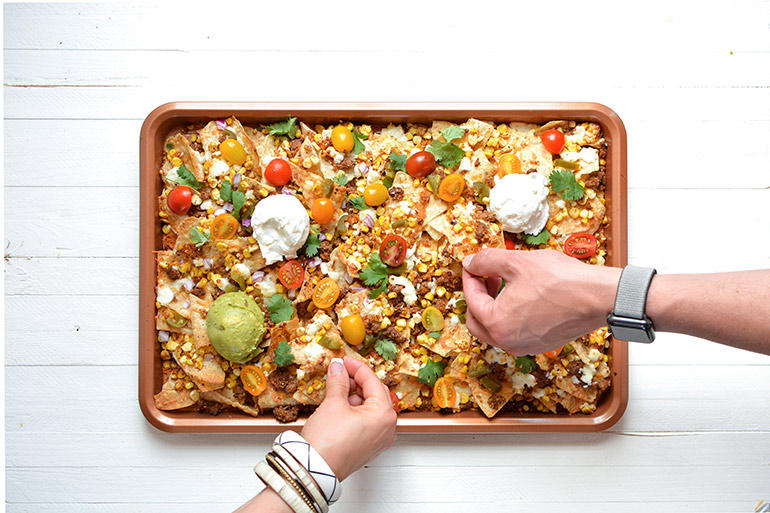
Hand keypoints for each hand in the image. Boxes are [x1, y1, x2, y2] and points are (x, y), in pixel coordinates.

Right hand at [301, 357, 396, 480]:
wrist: (314, 471)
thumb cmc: (326, 443)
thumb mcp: (333, 404)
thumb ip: (339, 381)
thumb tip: (338, 368)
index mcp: (384, 415)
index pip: (373, 381)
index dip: (356, 367)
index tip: (344, 360)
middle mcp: (387, 428)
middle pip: (375, 394)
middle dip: (356, 381)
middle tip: (340, 373)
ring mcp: (379, 440)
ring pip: (370, 408)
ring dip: (355, 396)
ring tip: (336, 390)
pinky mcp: (369, 447)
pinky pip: (367, 422)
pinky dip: (355, 411)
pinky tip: (340, 406)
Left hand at [462, 248, 620, 354]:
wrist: (598, 296)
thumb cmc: (560, 280)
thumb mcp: (516, 262)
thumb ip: (486, 261)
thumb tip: (471, 262)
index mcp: (496, 324)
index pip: (471, 300)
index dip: (470, 278)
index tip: (473, 265)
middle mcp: (508, 342)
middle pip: (477, 321)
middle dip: (478, 297)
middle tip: (487, 277)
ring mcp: (526, 347)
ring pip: (496, 329)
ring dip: (494, 306)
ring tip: (505, 283)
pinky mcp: (541, 345)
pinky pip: (516, 333)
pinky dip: (511, 316)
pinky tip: (523, 296)